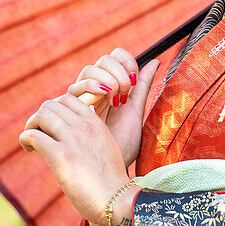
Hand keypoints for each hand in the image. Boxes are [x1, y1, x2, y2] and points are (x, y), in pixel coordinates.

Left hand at [18, 93, 132, 223]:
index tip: (52, 125)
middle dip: (40, 117)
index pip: (68, 98)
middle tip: (38, 134)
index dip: (54, 109)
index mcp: (96, 123)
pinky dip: (26, 139)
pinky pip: (33, 135)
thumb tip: (76, 132)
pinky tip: (30, 150)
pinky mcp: (60, 156)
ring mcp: (73, 140)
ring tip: (31, 143)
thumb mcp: (106, 147)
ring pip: (41, 116)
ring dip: (31, 126)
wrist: (116, 200)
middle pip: (50, 105)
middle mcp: (84, 126)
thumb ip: (92, 135)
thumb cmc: (110, 180)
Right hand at [66, 49, 159, 168]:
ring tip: (113, 98)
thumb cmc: (123, 142)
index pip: (114, 57)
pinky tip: (98, 101)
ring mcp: (80, 100)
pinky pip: (72, 91)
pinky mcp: (68, 112)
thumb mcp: (136, 112)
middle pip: (100, 62)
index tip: (134, 79)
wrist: (112, 167)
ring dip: (103, 80)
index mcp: (111, 86)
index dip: (125, 61)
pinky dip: (87, 89)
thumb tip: (156, 61)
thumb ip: (142, 87)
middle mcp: (94, 90)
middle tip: (125, 93)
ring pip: (87, 72)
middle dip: (116, 73)